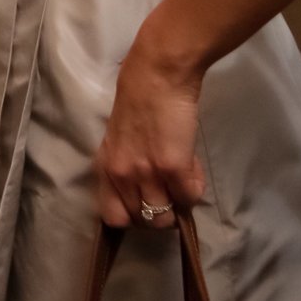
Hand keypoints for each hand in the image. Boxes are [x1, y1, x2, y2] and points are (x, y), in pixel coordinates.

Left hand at [94, 40, 206, 229]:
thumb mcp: (120, 142)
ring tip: (183, 180)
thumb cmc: (139, 104)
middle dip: (162, 213)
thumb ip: (129, 168)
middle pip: (145, 222)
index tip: (148, 203)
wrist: (157, 78)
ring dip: (180, 204)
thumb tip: (151, 192)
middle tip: (171, 192)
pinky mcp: (173, 168)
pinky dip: (195, 189)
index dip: (134, 216)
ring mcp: (146, 174)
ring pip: (167, 218)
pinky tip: (193, 169)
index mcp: (105, 169)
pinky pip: (189, 198)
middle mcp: (122, 176)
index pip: (113, 217)